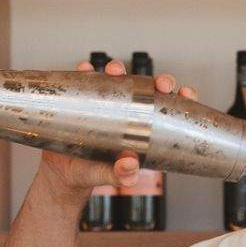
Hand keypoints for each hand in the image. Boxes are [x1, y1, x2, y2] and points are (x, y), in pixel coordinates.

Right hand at [37, 58, 198, 194]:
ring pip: (117, 79)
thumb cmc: (88, 174)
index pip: (167, 109)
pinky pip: (85, 81)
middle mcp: (127, 113)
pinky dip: (85, 71)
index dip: (181, 98)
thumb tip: (130, 165)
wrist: (59, 174)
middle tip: (159, 85)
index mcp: (142, 131)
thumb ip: (119, 175)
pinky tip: (85, 69)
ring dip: (119, 69)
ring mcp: (105, 104)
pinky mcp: (82, 100)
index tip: (186, 93)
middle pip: (148, 90)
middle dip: (157, 81)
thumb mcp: (106, 176)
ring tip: (115, 72)